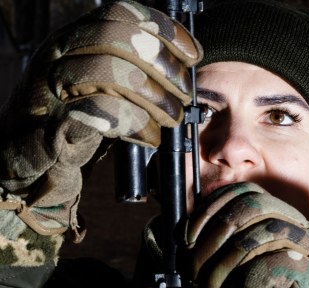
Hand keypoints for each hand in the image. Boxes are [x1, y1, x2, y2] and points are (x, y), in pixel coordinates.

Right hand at [0, 0, 200, 233]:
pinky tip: (147, 137)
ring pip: (111, 71)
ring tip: (169, 119)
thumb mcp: (106, 86)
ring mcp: (51, 87)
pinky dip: (136, 125)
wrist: (30, 165)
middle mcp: (59, 54)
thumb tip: (183, 68)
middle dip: (162, 65)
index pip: (121, 12)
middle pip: (118, 36)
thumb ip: (133, 69)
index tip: (192, 55)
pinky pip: (101, 113)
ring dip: (154, 98)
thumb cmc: (77, 124)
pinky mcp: (53, 125)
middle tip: (182, 94)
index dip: (163, 29)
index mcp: (76, 39)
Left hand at [186, 182, 308, 287]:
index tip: (187, 239)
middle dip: (212, 240)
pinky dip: (243, 286)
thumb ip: (213, 253)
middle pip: (250, 208)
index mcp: (282, 222)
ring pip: (256, 236)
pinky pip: (271, 267)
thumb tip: (170, 232)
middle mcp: (300, 230)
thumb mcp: (230, 279)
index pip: (245, 193)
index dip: (210, 210)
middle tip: (196, 274)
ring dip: (221, 268)